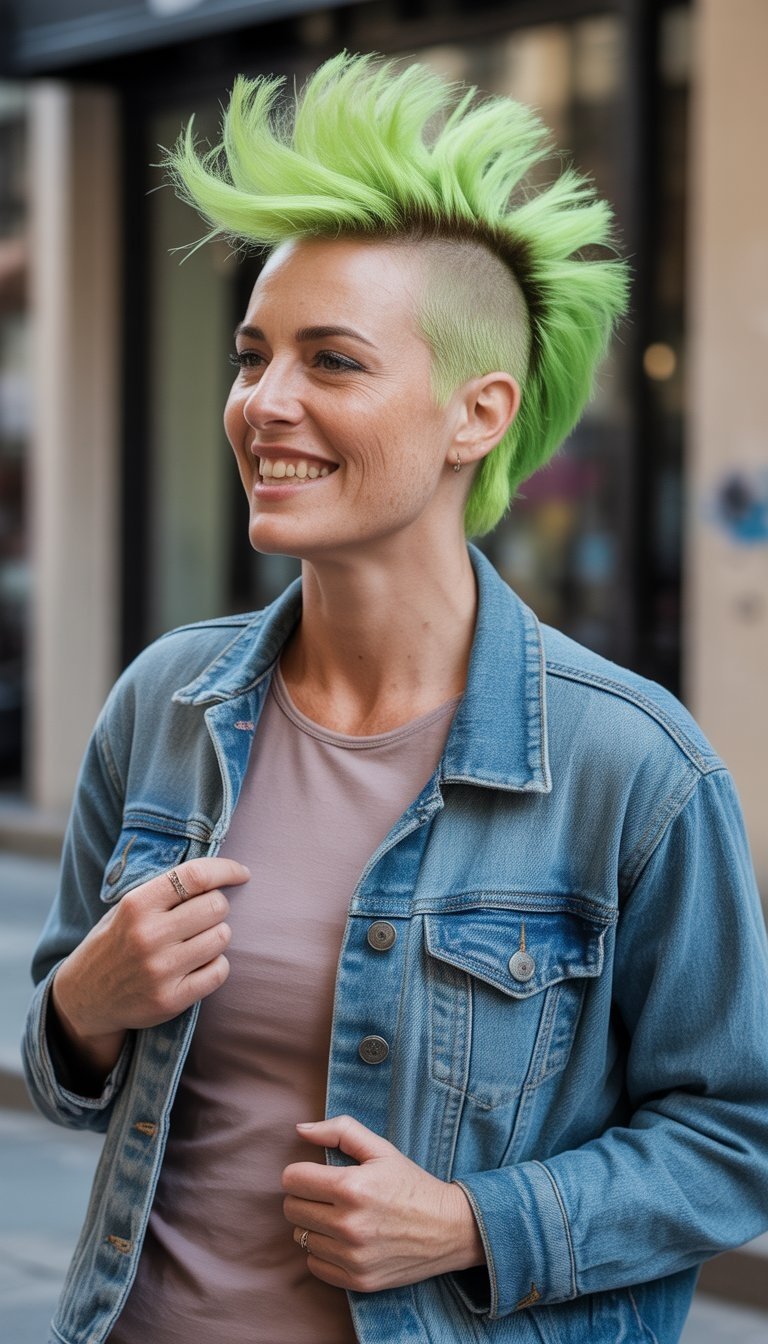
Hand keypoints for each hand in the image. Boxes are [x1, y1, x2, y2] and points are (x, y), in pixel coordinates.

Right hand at [50, 857, 249, 1076]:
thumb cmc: (116, 942)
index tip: (241, 873)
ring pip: (222, 937)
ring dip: (217, 936)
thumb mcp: (127, 908)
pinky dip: (217, 965)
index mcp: (136, 905)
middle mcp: (147, 936)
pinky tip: (199, 964)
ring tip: (198, 940)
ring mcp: (159, 970)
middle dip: (218, 907)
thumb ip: (165, 890)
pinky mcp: (170, 1000)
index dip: (226, 870)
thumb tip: (218, 873)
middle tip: (205, 915)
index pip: (196, 875)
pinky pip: (219, 971)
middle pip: (216, 906)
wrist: (85, 997)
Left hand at [282, 1115, 485, 1292]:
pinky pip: (314, 1264)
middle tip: (328, 1195)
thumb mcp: (380, 1148)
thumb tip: (300, 1130)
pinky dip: (323, 1252)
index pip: (291, 1180)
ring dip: (314, 1225)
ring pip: (301, 1237)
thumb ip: (339, 1131)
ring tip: (340, 1217)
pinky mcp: (358, 1281)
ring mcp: (353, 1257)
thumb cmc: (411, 1184)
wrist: (449, 1228)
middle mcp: (349, 1225)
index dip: (301, 1173)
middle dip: (305, 1197)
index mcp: (351, 1187)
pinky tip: (344, 1240)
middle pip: (292, 1209)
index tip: (317, 1175)